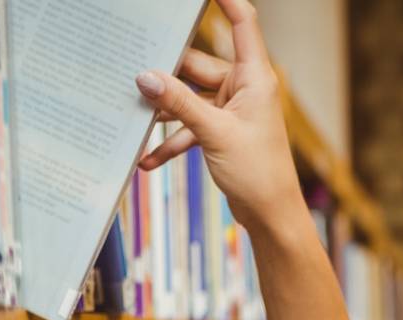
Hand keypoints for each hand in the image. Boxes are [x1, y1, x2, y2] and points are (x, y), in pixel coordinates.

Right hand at [134, 0, 303, 238]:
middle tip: (132, 66)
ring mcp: (231, 110)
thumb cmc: (258, 172)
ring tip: (131, 113)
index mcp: (254, 77)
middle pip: (198, 64)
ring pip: (189, 98)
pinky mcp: (222, 132)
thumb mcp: (213, 133)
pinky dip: (172, 141)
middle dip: (167, 71)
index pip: (242, 23)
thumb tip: (145, 77)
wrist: (271, 215)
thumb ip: (178, 103)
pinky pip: (191, 128)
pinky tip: (147, 158)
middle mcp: (243, 88)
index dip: (225, 0)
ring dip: (164, 110)